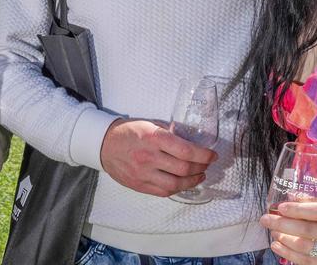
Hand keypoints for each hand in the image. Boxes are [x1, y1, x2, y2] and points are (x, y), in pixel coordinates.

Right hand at [99, 118, 215, 197]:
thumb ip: (168, 133)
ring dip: (192, 181)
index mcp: (153, 138)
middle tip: (206, 165)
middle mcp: (149, 157)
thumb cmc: (128, 132)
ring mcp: (143, 173)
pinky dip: (177, 188)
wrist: (103, 144)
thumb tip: (190, 140)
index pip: (185, 151)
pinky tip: (183, 183)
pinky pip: (163, 191)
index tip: (212, 155)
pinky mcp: (139, 185)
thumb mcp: (149, 124)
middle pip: (184, 169)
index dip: (203, 155)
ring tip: (199, 176)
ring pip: (175, 184)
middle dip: (200, 168)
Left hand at [260, 200, 316, 264]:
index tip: (281, 206)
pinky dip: (289, 254)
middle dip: (282, 224)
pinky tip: (278, 246)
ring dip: (283, 239)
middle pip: (308, 230)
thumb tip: (291, 195)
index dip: (298, 209)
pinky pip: (307, 263)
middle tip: (265, 219)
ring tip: (271, 232)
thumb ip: (315, 202)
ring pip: (305, 248)